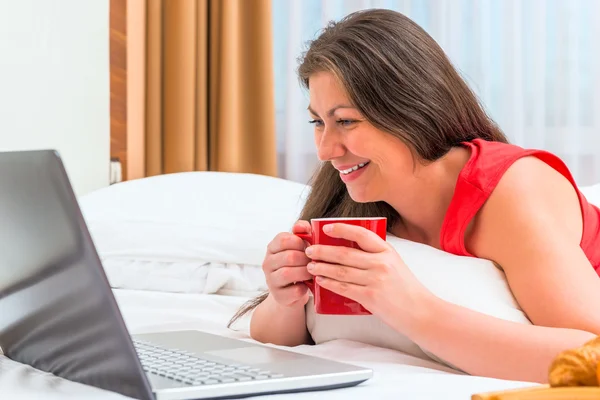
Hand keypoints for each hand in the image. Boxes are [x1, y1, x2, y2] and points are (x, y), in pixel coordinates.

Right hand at [262, 220, 312, 307]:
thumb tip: (304, 226)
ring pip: (288, 273)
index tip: (307, 246)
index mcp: (272, 248)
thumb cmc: (297, 264)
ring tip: (312, 272)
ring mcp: (271, 280)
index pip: (283, 239)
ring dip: (305, 272)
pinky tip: (307, 286)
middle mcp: (268, 263)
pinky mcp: (279, 296)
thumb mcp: (299, 246)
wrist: (291, 291)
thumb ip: (302, 232)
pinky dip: (304, 288)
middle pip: (289, 256)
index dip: (299, 242)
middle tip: (314, 261)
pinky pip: (294, 290)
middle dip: (306, 259)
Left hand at [305, 223, 430, 329]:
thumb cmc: (407, 289)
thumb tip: (349, 250)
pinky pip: (343, 288)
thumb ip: (376, 255)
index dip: (341, 229)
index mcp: (387, 251)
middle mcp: (380, 263)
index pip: (361, 233)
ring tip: (310, 266)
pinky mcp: (370, 297)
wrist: (421, 312)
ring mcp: (375, 280)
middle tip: (309, 250)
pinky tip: (320, 281)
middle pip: (344, 253)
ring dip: (321, 267)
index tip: (326, 228)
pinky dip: (329, 283)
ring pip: (340, 270)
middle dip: (323, 251)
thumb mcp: (395, 264)